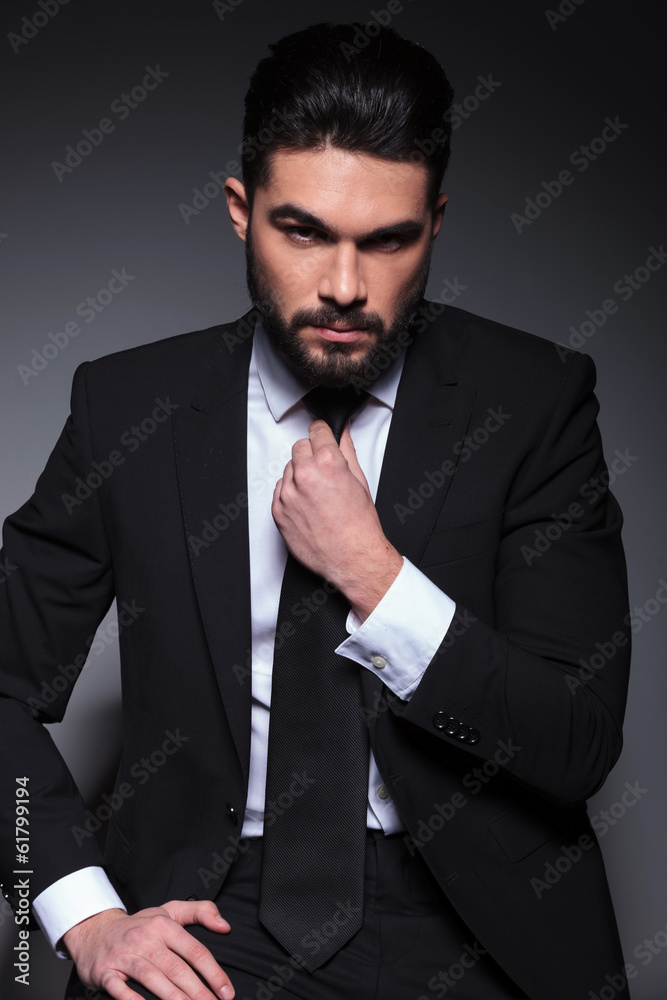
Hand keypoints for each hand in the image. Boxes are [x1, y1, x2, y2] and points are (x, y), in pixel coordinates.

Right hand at [63, 902, 234, 999]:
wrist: (94, 930)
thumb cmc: (139, 925)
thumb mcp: (169, 911)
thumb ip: (200, 912)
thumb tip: (225, 926)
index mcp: (164, 925)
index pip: (194, 950)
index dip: (213, 973)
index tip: (227, 991)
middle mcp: (145, 939)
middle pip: (177, 969)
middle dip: (198, 992)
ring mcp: (124, 956)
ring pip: (153, 979)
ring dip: (174, 999)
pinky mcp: (106, 972)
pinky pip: (120, 989)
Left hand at [272, 419, 402, 618]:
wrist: (352, 558)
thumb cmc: (359, 526)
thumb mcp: (360, 481)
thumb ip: (347, 450)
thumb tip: (343, 432)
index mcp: (328, 463)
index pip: (317, 430)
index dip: (323, 433)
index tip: (323, 436)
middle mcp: (305, 475)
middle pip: (299, 447)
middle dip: (311, 454)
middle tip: (324, 471)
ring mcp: (288, 493)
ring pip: (288, 468)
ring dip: (300, 475)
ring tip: (318, 494)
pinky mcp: (278, 510)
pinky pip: (279, 490)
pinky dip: (290, 493)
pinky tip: (307, 505)